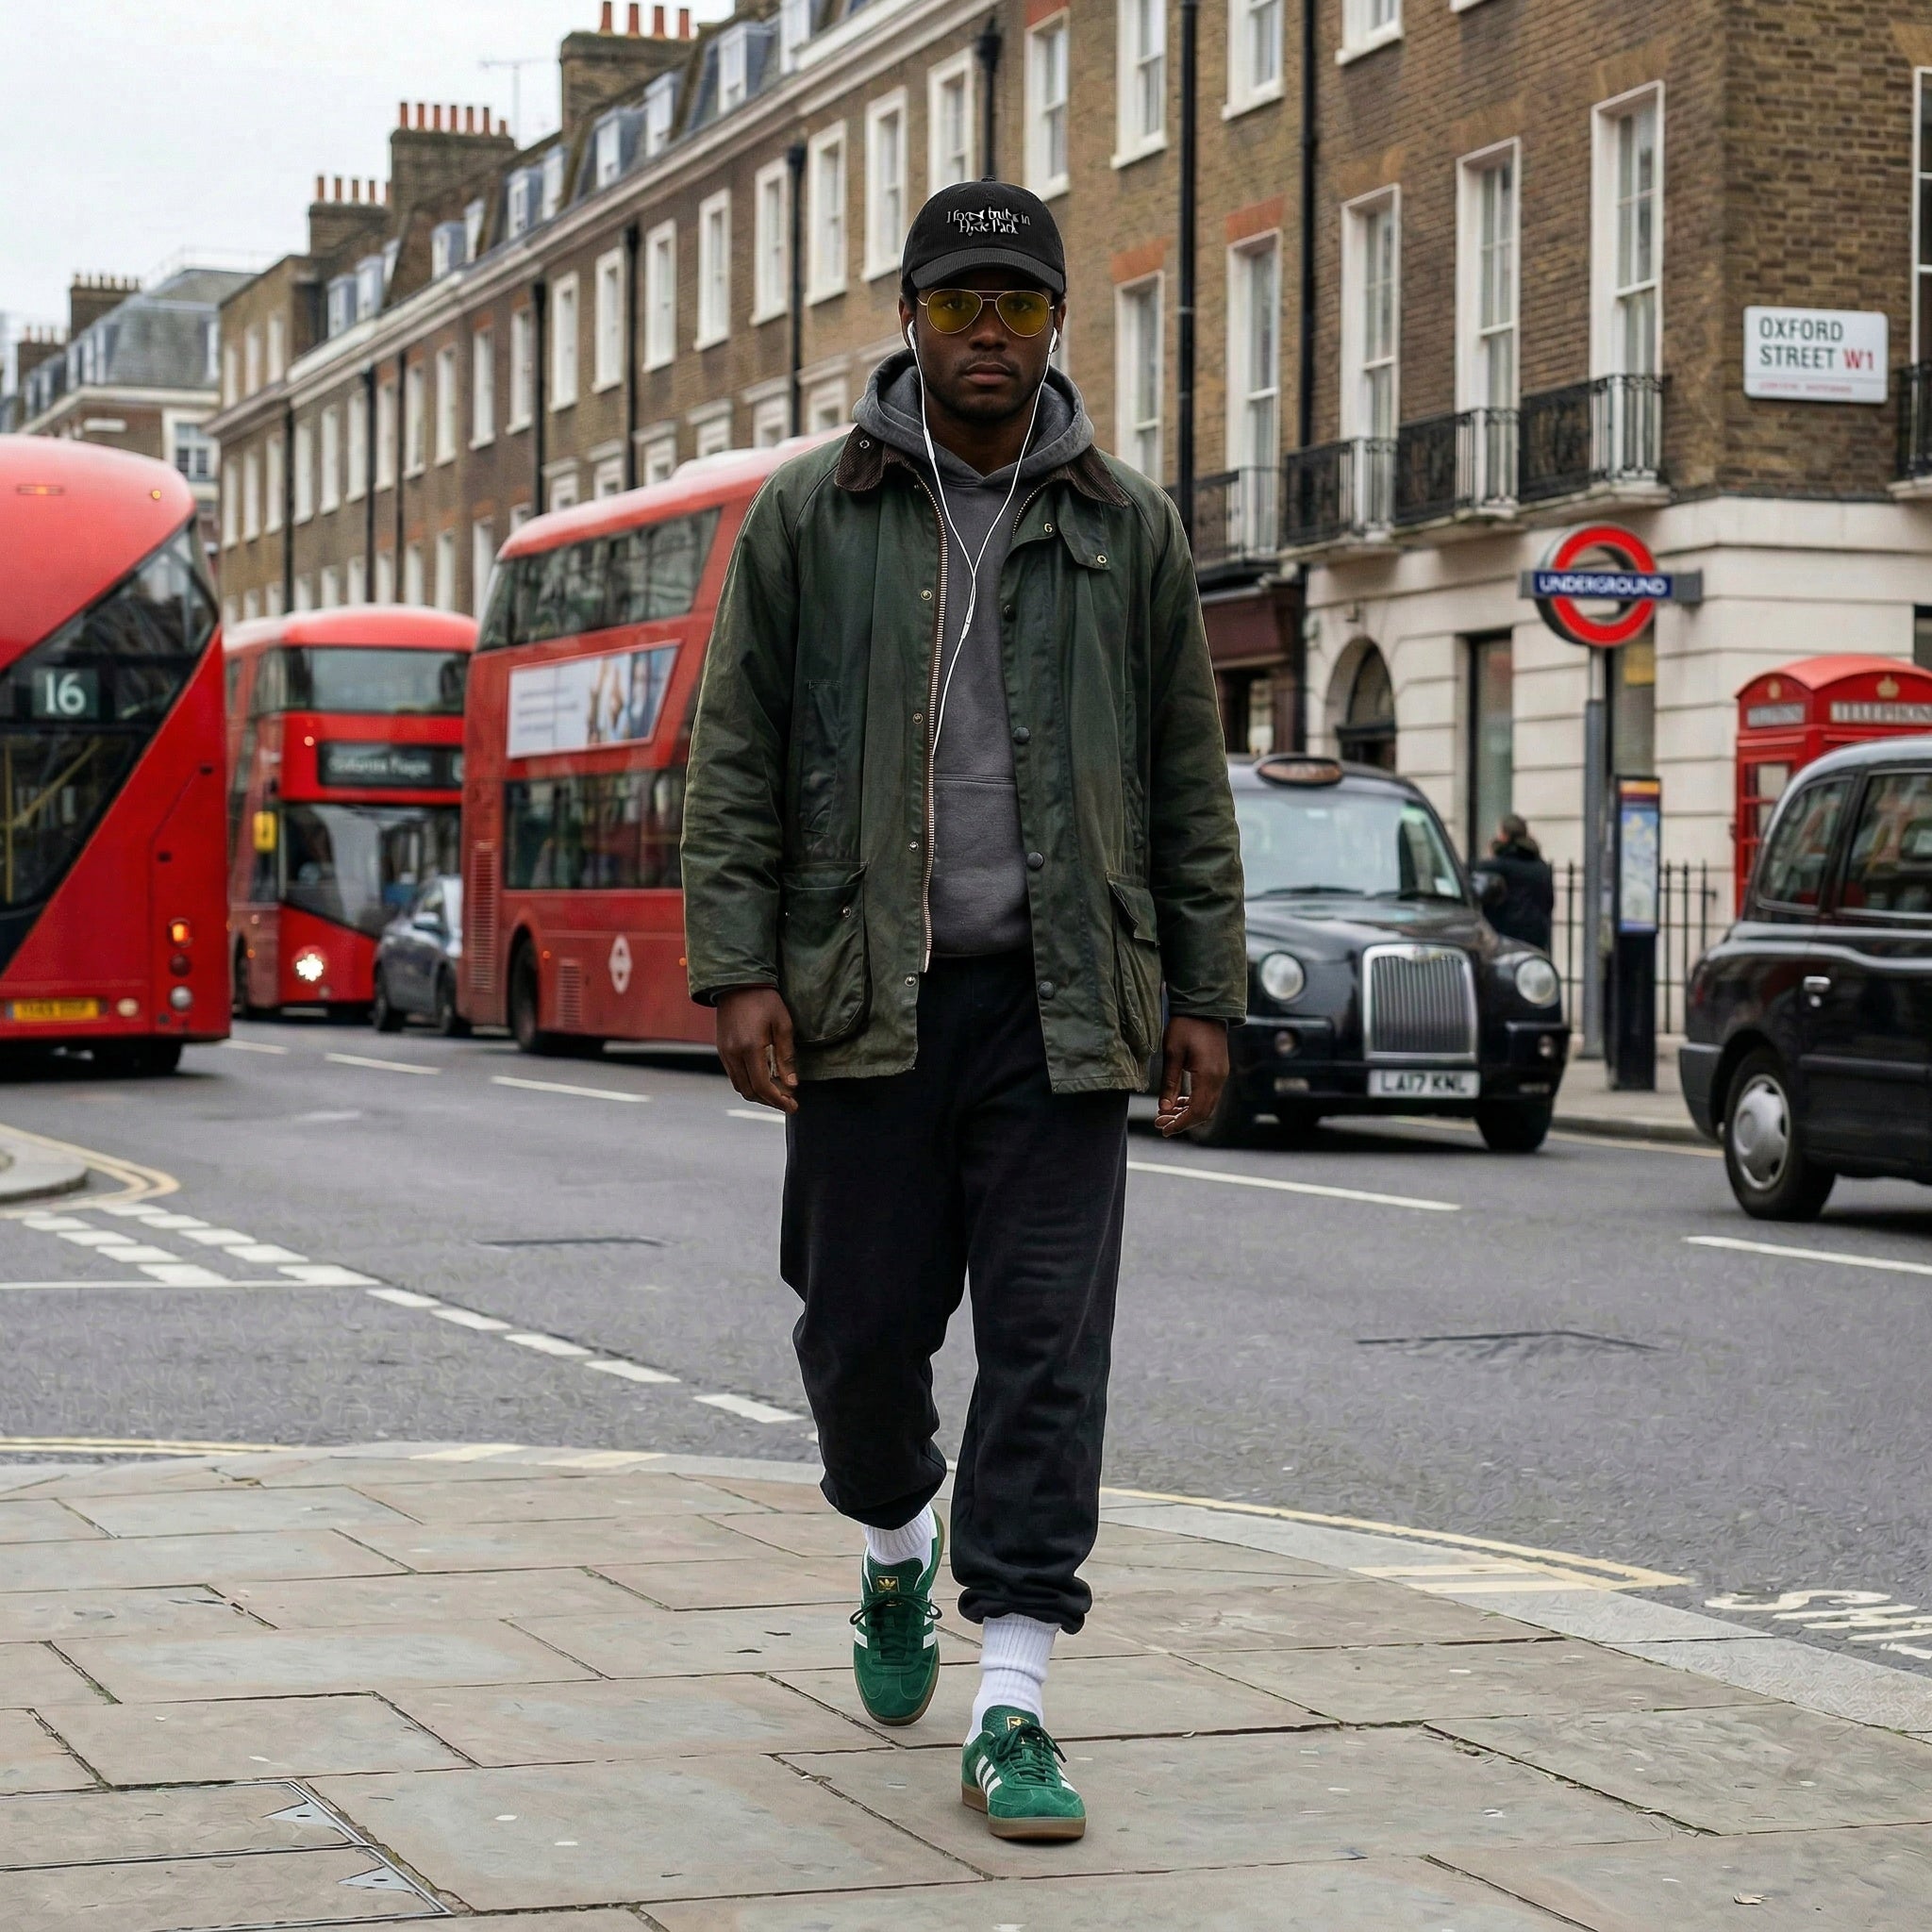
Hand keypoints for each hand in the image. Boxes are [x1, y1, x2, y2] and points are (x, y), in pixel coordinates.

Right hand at [716, 987, 797, 1113]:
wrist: (737, 983)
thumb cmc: (764, 1001)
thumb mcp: (783, 1025)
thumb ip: (787, 1056)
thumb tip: (792, 1084)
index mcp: (750, 1048)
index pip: (763, 1086)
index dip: (779, 1100)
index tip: (793, 1106)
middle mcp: (733, 1054)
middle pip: (750, 1091)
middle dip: (770, 1101)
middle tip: (788, 1103)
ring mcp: (724, 1053)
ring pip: (740, 1086)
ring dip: (758, 1094)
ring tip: (778, 1094)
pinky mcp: (721, 1050)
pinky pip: (734, 1075)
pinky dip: (749, 1083)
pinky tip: (763, 1080)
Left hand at [1156, 1016, 1228, 1136]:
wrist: (1205, 1007)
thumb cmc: (1186, 1026)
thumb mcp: (1172, 1053)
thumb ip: (1169, 1083)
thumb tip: (1164, 1109)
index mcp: (1208, 1076)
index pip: (1197, 1110)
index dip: (1180, 1124)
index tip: (1164, 1129)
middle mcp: (1219, 1079)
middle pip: (1204, 1112)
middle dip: (1182, 1121)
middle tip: (1160, 1123)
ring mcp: (1221, 1075)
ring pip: (1207, 1105)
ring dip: (1187, 1113)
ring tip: (1165, 1114)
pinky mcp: (1218, 1071)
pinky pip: (1208, 1094)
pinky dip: (1194, 1102)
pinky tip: (1178, 1102)